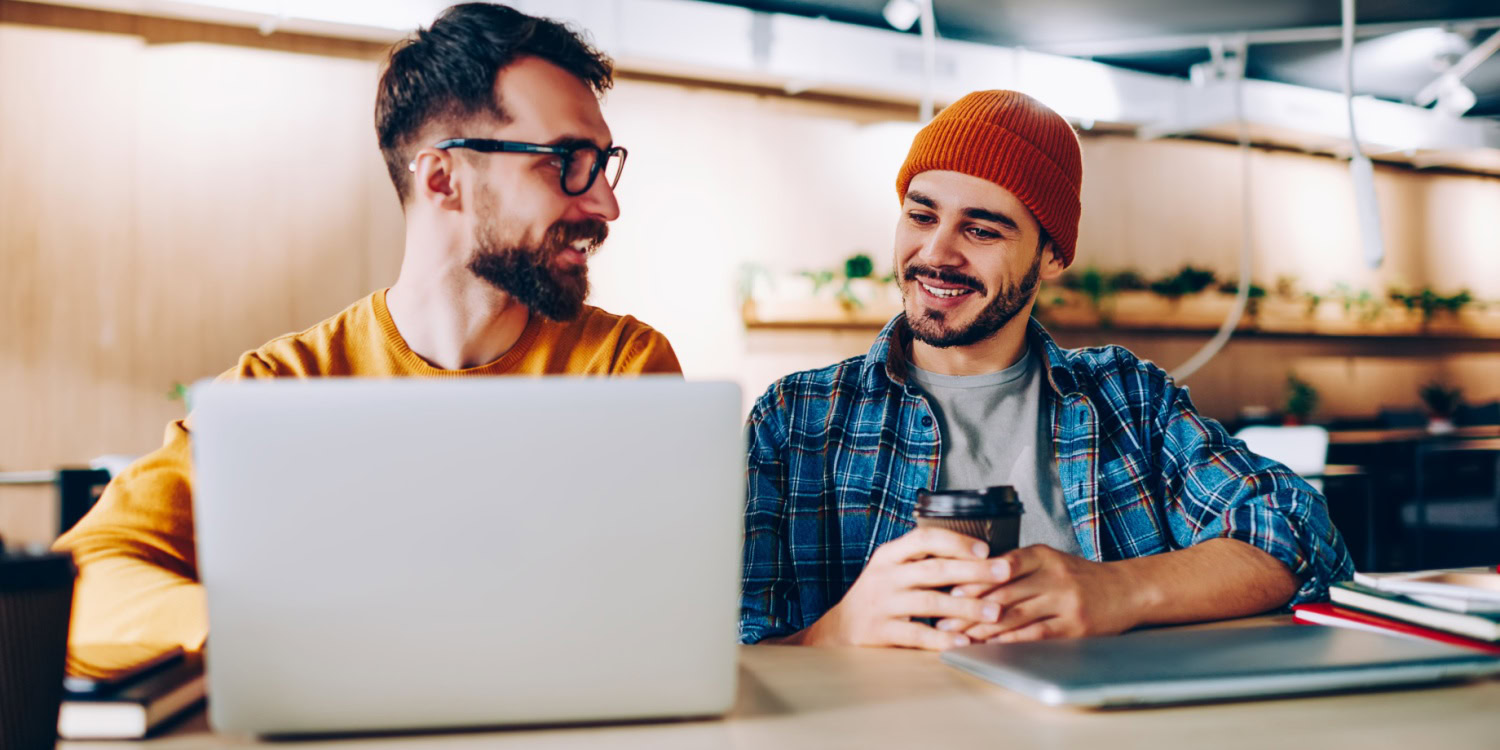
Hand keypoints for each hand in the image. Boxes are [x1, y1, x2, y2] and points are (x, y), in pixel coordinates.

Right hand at [797, 528, 1009, 649]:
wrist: (838, 630)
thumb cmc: (876, 597)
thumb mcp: (891, 570)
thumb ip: (922, 561)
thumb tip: (974, 555)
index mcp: (889, 555)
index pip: (924, 538)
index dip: (956, 542)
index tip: (985, 549)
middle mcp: (884, 576)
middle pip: (933, 569)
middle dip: (973, 571)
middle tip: (1003, 573)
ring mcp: (881, 604)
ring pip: (930, 602)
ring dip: (966, 608)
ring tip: (994, 612)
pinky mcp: (880, 632)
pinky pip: (917, 635)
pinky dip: (943, 639)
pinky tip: (965, 642)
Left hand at [936, 545, 1146, 643]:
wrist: (1126, 590)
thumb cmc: (1079, 577)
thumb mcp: (1049, 560)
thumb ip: (1015, 566)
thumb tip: (966, 579)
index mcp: (1043, 555)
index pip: (999, 566)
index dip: (971, 580)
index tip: (946, 592)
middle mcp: (1054, 576)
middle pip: (1003, 593)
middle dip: (968, 609)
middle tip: (942, 619)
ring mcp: (1066, 602)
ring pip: (1015, 615)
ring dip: (982, 628)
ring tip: (959, 636)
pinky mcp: (1075, 627)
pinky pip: (1036, 634)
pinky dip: (1010, 641)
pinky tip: (991, 646)